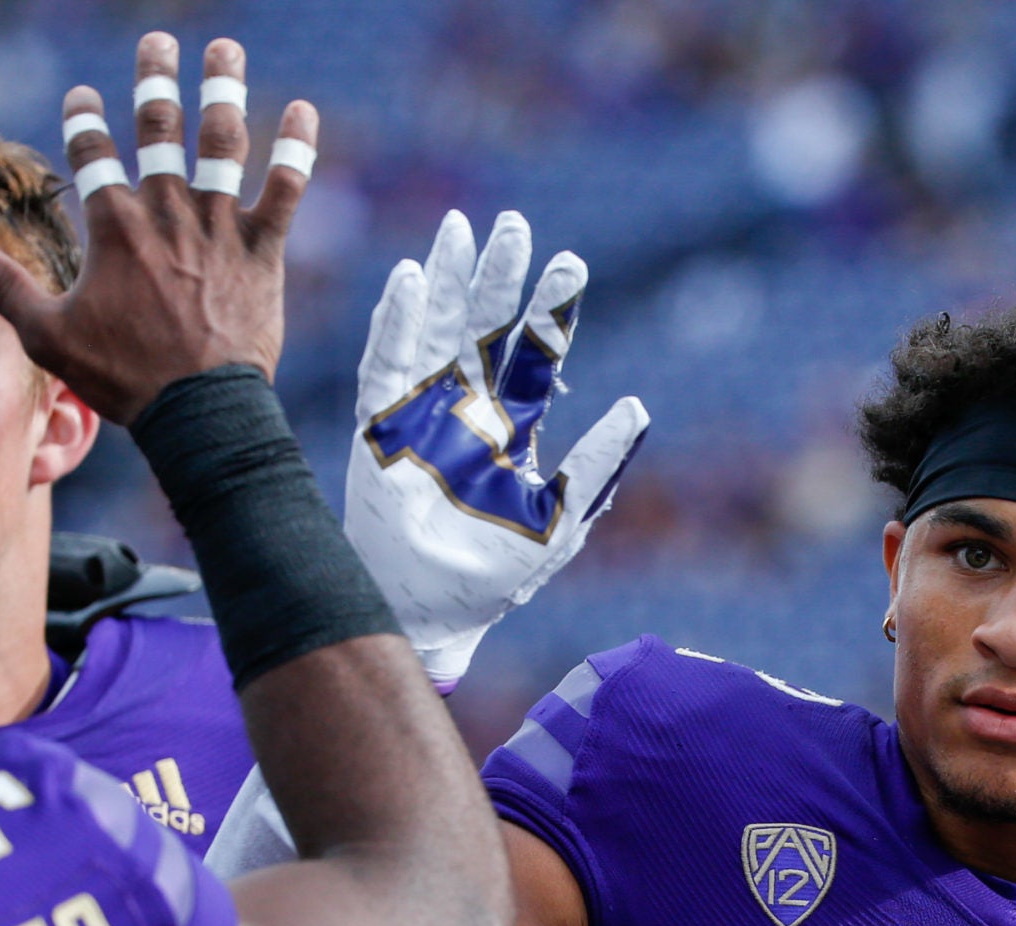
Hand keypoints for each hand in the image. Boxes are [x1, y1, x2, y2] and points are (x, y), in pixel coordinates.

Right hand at [0, 33, 316, 423]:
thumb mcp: (47, 334)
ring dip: (222, 89)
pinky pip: (283, 188)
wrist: (197, 408)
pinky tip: (302, 109)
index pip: (93, 153)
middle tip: (157, 42)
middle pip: (159, 128)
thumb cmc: (122, 376)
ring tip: (224, 49)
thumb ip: (1, 287)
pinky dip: (294, 148)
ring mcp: (217, 226)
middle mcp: (166, 212)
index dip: (85, 119)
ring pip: (221, 142)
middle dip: (154, 80)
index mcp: (114, 226)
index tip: (82, 95)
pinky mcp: (262, 249)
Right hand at [345, 209, 649, 688]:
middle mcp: (466, 407)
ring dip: (448, 278)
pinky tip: (412, 278)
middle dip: (499, 276)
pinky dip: (398, 319)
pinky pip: (386, 360)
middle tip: (515, 226)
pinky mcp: (378, 424)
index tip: (571, 264)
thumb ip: (597, 465)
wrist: (429, 610)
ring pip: (436, 327)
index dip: (551, 310)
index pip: (534, 354)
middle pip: (484, 325)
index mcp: (511, 426)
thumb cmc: (492, 574)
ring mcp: (420, 410)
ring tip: (461, 228)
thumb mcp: (560, 520)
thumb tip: (637, 405)